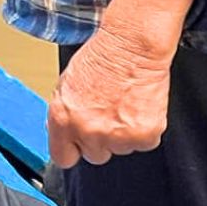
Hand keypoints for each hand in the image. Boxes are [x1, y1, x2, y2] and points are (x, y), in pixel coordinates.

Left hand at [47, 25, 173, 167]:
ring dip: (123, 134)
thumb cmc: (100, 59)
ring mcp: (118, 136)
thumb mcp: (66, 84)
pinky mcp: (144, 136)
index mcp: (63, 119)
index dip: (72, 150)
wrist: (132, 47)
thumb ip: (63, 113)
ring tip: (123, 105)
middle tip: (107, 114)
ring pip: (121, 149)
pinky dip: (143, 130)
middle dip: (100, 140)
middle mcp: (89, 131)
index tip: (77, 145)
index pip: (62, 157)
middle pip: (95, 156)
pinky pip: (144, 144)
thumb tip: (62, 132)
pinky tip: (138, 108)